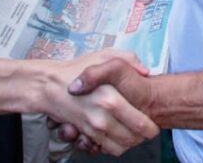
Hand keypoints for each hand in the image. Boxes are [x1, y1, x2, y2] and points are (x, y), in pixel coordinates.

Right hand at [40, 50, 156, 155]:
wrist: (49, 85)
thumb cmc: (77, 69)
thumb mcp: (104, 55)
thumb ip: (129, 59)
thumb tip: (145, 71)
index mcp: (111, 99)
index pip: (141, 124)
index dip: (151, 127)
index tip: (153, 123)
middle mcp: (102, 118)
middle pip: (133, 139)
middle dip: (142, 136)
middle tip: (144, 127)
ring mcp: (92, 128)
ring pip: (120, 148)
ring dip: (128, 142)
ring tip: (130, 131)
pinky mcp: (85, 134)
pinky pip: (105, 149)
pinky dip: (112, 146)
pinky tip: (114, 134)